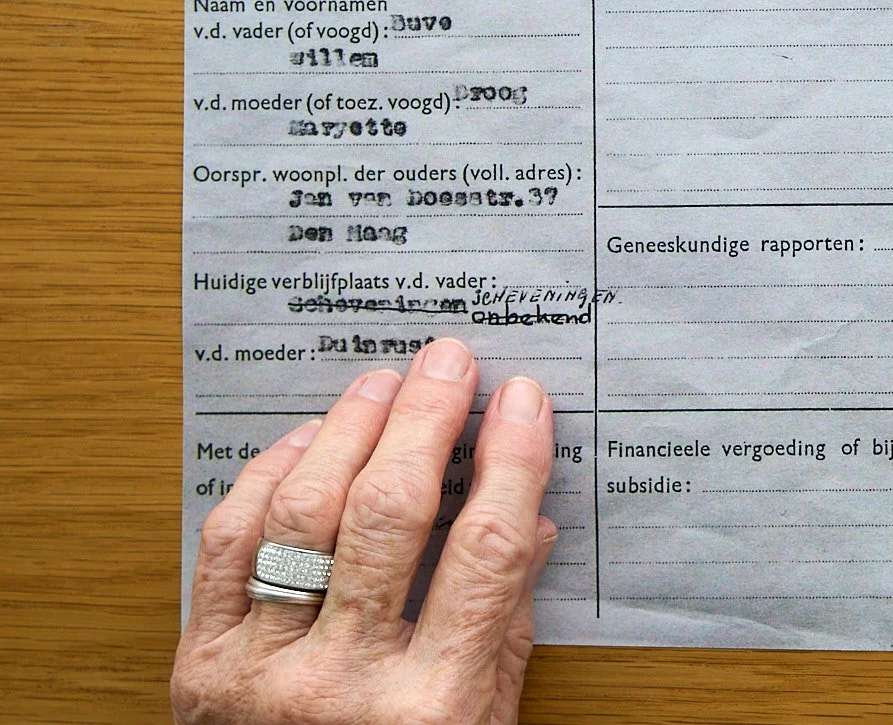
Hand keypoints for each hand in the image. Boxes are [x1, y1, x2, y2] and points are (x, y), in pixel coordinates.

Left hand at [172, 340, 558, 724]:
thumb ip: (505, 631)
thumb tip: (531, 521)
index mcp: (430, 709)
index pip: (484, 551)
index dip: (511, 461)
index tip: (523, 403)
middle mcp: (341, 686)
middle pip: (391, 515)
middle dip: (427, 421)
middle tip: (450, 364)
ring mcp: (262, 673)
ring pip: (305, 516)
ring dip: (350, 432)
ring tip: (383, 384)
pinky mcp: (199, 665)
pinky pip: (229, 545)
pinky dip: (268, 478)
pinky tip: (309, 441)